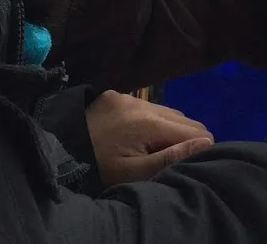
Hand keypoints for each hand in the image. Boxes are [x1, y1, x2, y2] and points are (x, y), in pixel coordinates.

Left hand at [85, 90, 213, 185]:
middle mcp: (141, 102)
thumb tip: (207, 143)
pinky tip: (138, 135)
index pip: (195, 130)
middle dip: (184, 138)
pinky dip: (149, 119)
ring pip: (164, 110)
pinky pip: (145, 105)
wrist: (59, 152)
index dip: (198, 148)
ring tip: (155, 148)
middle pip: (182, 118)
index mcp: (149, 122)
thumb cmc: (101, 169)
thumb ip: (171, 157)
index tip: (189, 164)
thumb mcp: (136, 172)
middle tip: (171, 158)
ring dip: (167, 127)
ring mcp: (127, 95)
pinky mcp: (115, 95)